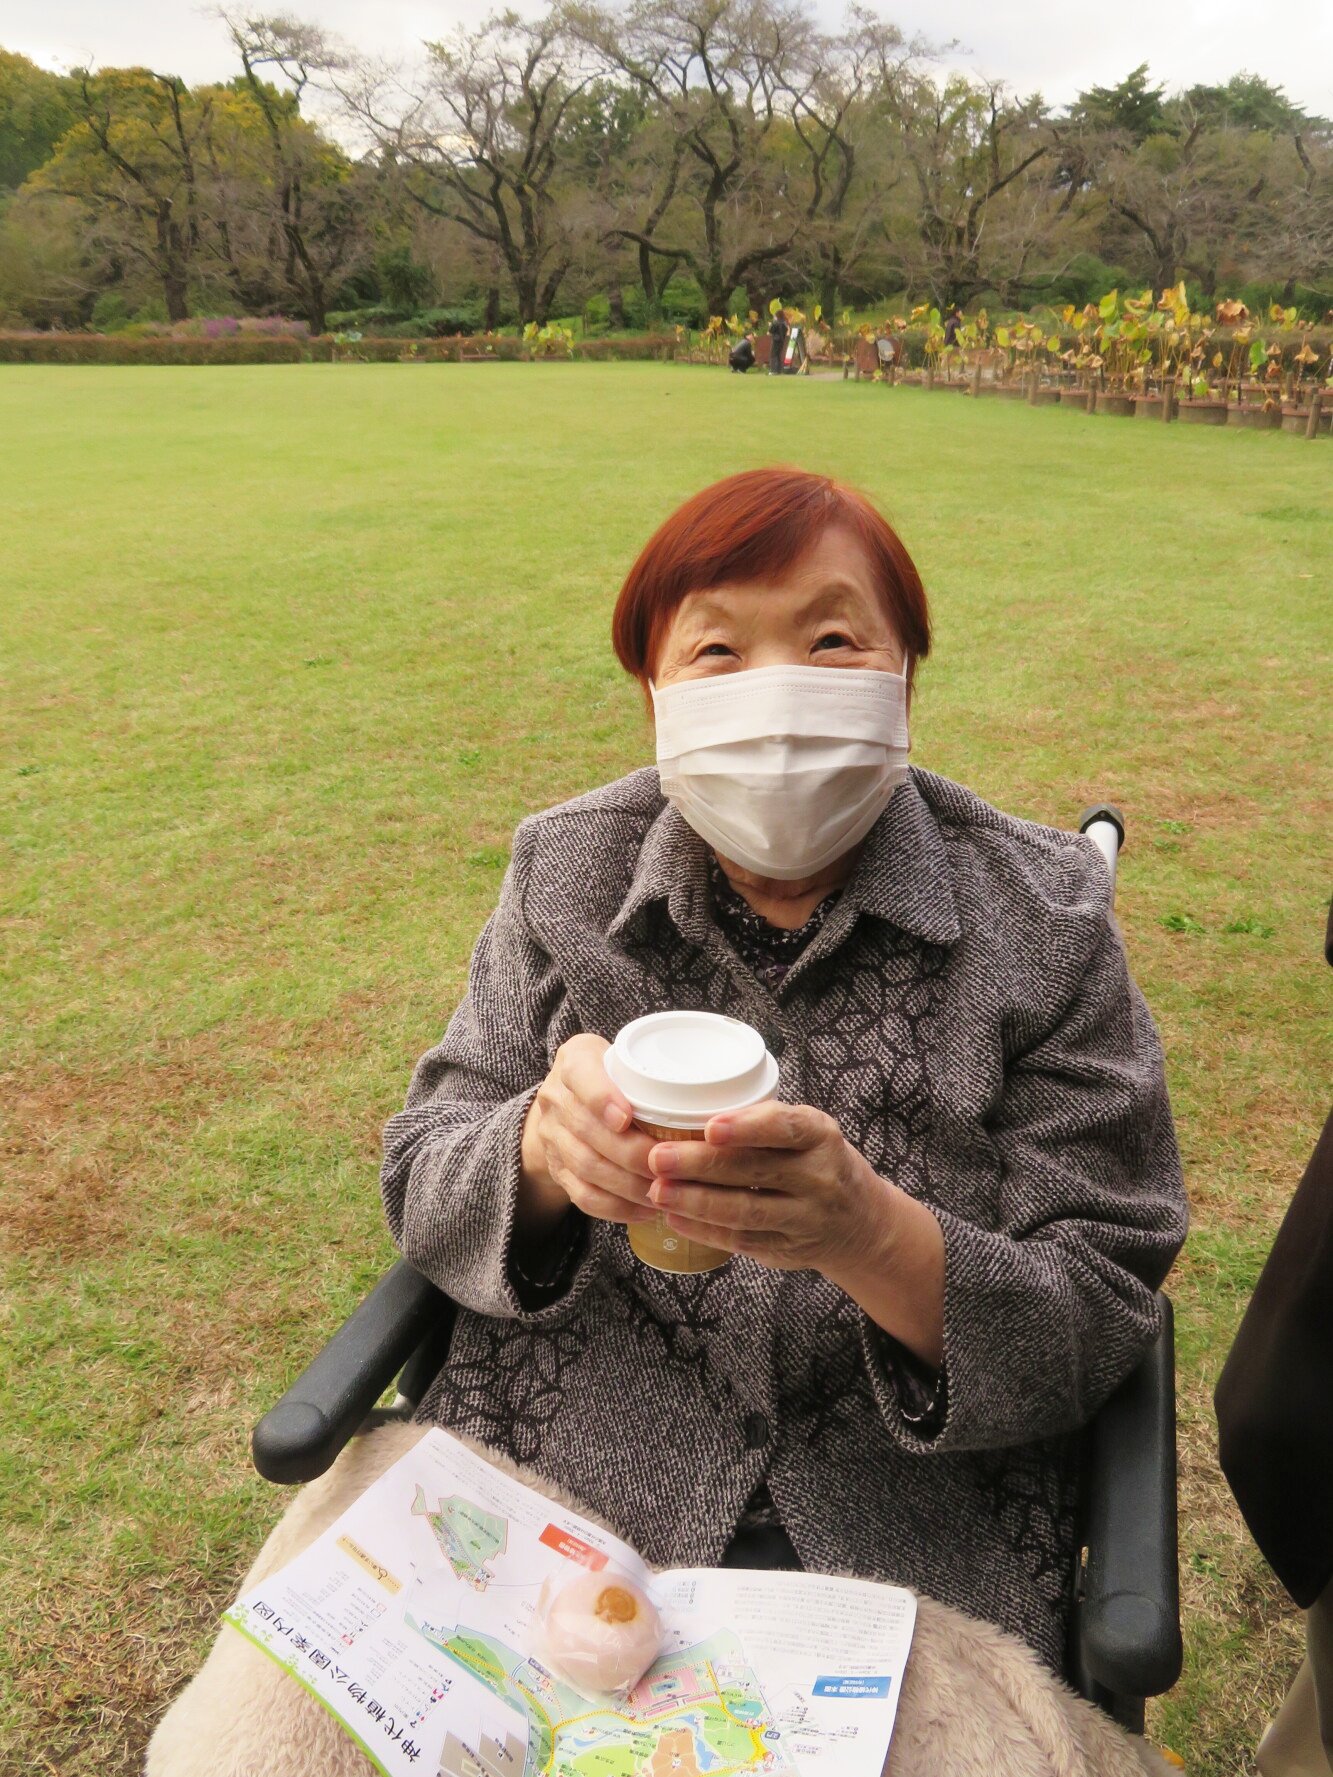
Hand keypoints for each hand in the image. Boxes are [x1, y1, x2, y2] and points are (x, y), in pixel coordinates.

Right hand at [520, 1034, 656, 1227]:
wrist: (564, 1104)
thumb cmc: (610, 1076)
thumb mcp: (623, 1058)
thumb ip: (651, 1071)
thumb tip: (711, 1095)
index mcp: (574, 1061)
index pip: (582, 1076)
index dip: (602, 1099)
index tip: (627, 1119)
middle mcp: (556, 1098)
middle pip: (588, 1130)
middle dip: (631, 1153)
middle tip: (668, 1166)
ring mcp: (552, 1136)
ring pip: (587, 1167)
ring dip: (629, 1185)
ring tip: (664, 1192)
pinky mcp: (557, 1170)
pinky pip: (583, 1196)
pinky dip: (617, 1207)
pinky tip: (646, 1210)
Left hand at [647, 1100, 945, 1365]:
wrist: (860, 1222)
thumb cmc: (817, 1161)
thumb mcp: (808, 1131)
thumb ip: (763, 1121)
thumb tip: (691, 1115)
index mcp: (821, 1136)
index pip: (785, 1128)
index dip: (747, 1127)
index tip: (710, 1126)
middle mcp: (818, 1178)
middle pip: (753, 1171)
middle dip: (700, 1164)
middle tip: (657, 1158)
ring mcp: (804, 1218)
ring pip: (744, 1211)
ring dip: (695, 1202)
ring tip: (657, 1191)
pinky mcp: (788, 1249)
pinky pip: (741, 1241)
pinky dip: (704, 1230)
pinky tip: (675, 1218)